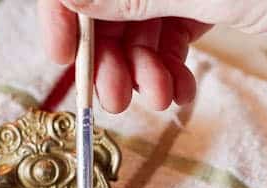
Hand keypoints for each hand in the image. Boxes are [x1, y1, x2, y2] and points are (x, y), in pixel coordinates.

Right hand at [38, 0, 266, 112]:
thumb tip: (69, 0)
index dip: (65, 12)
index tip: (61, 54)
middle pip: (108, 6)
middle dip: (106, 56)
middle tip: (113, 97)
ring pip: (137, 28)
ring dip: (138, 72)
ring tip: (156, 99)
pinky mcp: (205, 3)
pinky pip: (168, 39)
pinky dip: (167, 71)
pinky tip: (178, 93)